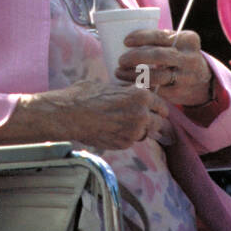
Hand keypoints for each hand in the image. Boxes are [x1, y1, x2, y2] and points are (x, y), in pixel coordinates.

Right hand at [50, 79, 171, 152]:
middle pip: (160, 122)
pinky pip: (132, 141)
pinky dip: (128, 137)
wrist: (68, 114)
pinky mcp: (124, 144)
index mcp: (141, 96)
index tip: (155, 109)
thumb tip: (135, 93)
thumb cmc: (85, 95)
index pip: (162, 105)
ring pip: (147, 133)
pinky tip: (115, 130)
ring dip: (142, 130)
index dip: (157, 106)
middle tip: (146, 119)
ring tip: (127, 125)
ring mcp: (134, 132)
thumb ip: (127, 92)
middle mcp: (142, 115)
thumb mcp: (110, 86)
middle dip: (154, 121)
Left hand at [114, 29, 212, 106]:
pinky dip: (140, 86)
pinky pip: (155, 89)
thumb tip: (128, 39)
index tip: (126, 41)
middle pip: (157, 55)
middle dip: (135, 57)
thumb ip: (160, 39)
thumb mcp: (178, 44)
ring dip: (133, 74)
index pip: (160, 36)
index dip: (140, 37)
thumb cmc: (181, 57)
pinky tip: (129, 83)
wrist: (203, 82)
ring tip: (119, 72)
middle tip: (121, 60)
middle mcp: (189, 57)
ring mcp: (186, 76)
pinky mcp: (179, 92)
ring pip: (155, 75)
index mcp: (188, 40)